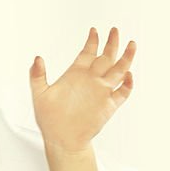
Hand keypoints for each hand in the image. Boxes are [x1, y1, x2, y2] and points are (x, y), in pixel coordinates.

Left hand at [29, 27, 135, 151]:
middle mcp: (91, 80)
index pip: (87, 53)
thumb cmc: (49, 119)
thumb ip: (37, 76)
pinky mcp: (109, 106)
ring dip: (125, 58)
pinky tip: (129, 75)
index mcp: (76, 74)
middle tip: (115, 30)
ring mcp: (101, 92)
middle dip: (111, 43)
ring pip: (118, 71)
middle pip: (106, 57)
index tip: (94, 30)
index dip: (92, 41)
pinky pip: (122, 93)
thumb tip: (37, 58)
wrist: (62, 140)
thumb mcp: (39, 95)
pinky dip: (128, 84)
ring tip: (132, 44)